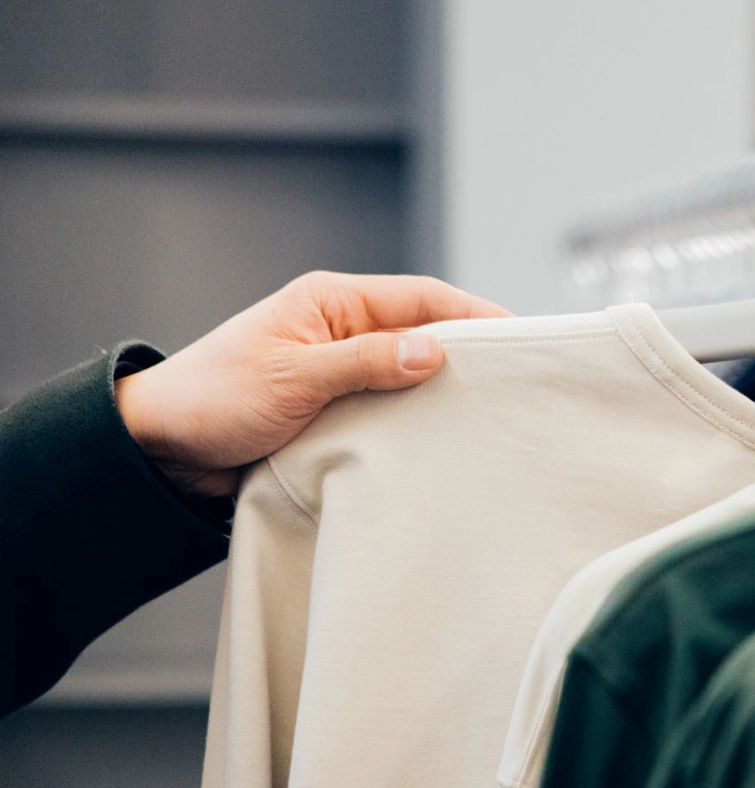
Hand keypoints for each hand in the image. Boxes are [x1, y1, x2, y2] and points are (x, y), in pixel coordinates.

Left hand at [115, 271, 510, 497]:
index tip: (521, 338)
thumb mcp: (294, 378)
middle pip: (425, 333)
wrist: (160, 450)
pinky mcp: (336, 407)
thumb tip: (437, 350)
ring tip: (489, 415)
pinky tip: (440, 439)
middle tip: (517, 383)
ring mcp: (341, 369)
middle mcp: (342, 329)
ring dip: (442, 392)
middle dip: (469, 355)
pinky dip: (415, 420)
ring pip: (410, 374)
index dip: (476, 314)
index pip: (423, 297)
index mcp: (333, 302)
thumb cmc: (214, 399)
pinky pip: (389, 407)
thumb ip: (366, 361)